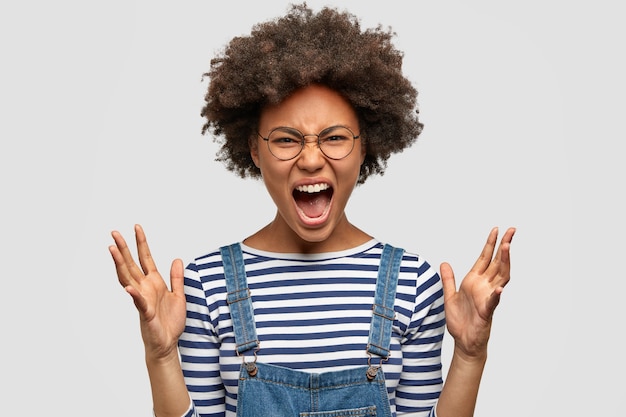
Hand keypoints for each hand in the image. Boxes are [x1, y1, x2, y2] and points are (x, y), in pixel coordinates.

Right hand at [109, 224, 185, 359]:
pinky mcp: (146, 313)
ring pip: (128, 279)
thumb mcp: (179, 295)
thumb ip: (177, 278)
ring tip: (112, 250)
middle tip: (114, 233)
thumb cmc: (170, 322)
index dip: (141, 243)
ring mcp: (142, 300)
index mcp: (153, 283)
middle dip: (124, 248)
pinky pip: (139, 303)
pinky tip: (129, 289)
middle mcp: (145, 288)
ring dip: (120, 265)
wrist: (168, 343)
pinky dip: (134, 296)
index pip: (145, 258)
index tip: (136, 227)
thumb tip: (177, 259)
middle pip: (131, 264)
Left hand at [440, 227, 515, 359]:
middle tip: (511, 231)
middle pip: (497, 263)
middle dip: (504, 247)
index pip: (485, 258)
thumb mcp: (449, 296)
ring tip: (507, 248)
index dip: (490, 244)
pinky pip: (493, 302)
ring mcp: (487, 298)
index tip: (496, 230)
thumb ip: (448, 279)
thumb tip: (444, 263)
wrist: (463, 341)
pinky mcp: (487, 312)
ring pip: (500, 277)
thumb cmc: (460, 321)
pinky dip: (496, 295)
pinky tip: (500, 289)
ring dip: (504, 263)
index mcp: (475, 281)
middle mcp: (484, 287)